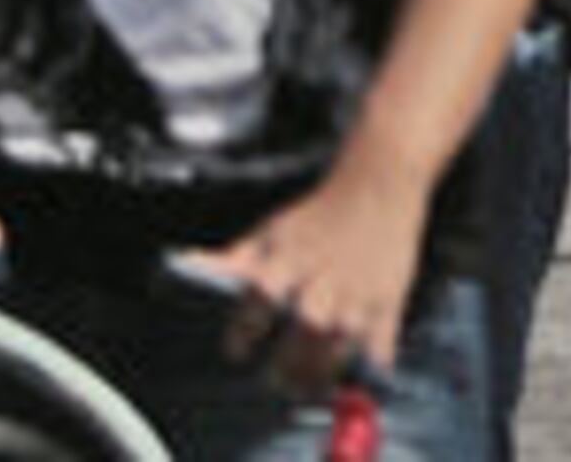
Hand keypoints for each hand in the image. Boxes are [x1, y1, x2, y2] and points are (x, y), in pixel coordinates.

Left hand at [192, 162, 430, 400]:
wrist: (378, 183)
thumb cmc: (317, 213)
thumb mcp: (270, 232)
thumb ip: (231, 260)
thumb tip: (182, 266)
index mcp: (287, 264)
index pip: (256, 307)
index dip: (243, 335)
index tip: (237, 351)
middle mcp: (321, 282)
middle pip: (303, 335)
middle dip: (288, 366)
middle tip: (277, 380)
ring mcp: (358, 292)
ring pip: (339, 347)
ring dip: (322, 373)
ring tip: (311, 385)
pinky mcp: (389, 298)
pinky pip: (379, 343)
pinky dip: (370, 363)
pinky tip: (358, 372)